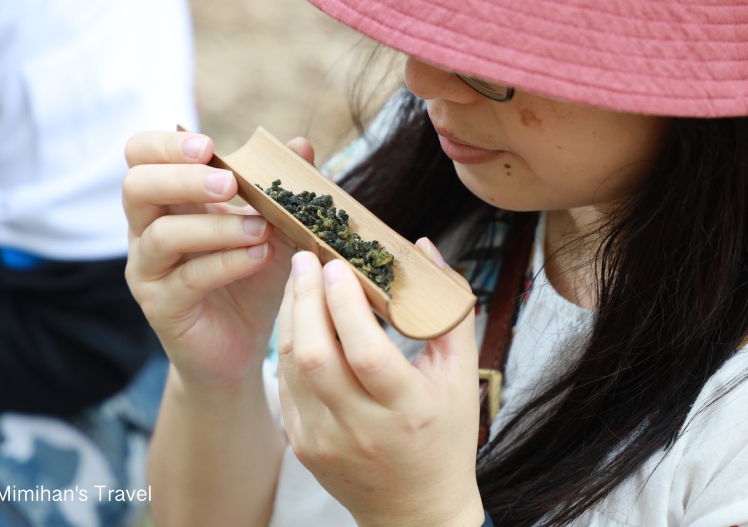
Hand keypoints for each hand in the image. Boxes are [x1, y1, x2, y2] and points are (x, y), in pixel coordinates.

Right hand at [123, 131, 315, 389]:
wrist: (243, 346)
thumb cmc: (252, 276)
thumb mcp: (273, 226)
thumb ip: (283, 186)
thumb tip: (301, 145)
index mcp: (167, 200)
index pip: (140, 156)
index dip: (165, 145)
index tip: (210, 146)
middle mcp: (146, 230)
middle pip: (136, 187)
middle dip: (183, 178)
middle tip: (229, 183)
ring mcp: (149, 270)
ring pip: (161, 235)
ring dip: (217, 226)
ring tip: (262, 227)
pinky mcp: (162, 307)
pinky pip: (187, 279)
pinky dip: (227, 262)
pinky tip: (260, 255)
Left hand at [277, 240, 484, 526]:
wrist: (415, 509)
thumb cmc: (444, 435)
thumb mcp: (461, 376)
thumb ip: (446, 311)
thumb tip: (425, 248)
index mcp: (408, 411)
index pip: (367, 353)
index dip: (346, 305)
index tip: (338, 264)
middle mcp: (362, 429)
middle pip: (317, 357)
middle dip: (306, 298)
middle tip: (307, 257)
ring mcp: (326, 440)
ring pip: (293, 367)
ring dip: (291, 315)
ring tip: (299, 277)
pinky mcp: (303, 444)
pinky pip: (286, 385)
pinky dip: (289, 344)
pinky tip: (298, 316)